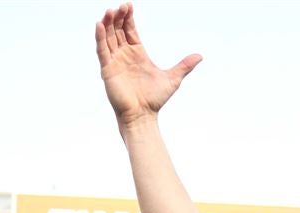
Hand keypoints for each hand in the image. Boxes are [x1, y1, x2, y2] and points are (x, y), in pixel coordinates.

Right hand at [96, 3, 201, 126]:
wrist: (143, 115)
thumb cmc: (155, 99)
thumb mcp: (173, 79)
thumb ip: (184, 66)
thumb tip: (200, 56)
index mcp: (138, 54)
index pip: (130, 31)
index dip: (129, 18)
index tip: (128, 5)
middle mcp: (124, 55)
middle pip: (118, 31)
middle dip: (119, 17)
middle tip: (121, 5)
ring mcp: (115, 61)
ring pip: (109, 38)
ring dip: (108, 24)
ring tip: (109, 11)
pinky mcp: (107, 69)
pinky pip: (102, 50)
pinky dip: (100, 37)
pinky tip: (100, 25)